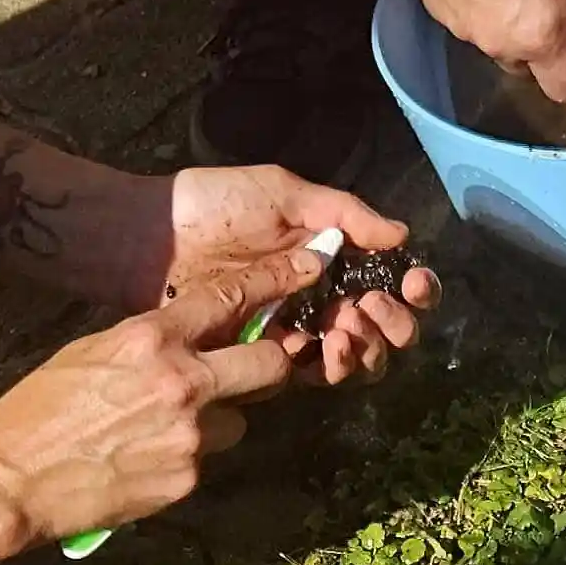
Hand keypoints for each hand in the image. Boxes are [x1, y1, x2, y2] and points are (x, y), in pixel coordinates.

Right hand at [0, 259, 310, 551]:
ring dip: (221, 418)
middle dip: (270, 364)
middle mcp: (181, 381)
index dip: (274, 283)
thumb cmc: (40, 410)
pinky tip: (147, 457)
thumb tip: (192, 337)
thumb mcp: (92, 352)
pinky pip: (210, 457)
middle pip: (268, 364)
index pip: (228, 299)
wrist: (13, 479)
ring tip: (168, 427)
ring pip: (240, 418)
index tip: (309, 270)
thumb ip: (151, 342)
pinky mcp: (189, 477)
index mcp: (150, 338)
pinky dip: (190, 455)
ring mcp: (191, 434)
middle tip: (255, 368)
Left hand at [157, 168, 434, 379]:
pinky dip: (328, 366)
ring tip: (348, 331)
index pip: (388, 281)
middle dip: (393, 325)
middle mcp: (320, 295)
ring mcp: (294, 327)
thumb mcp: (282, 193)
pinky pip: (309, 372)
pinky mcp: (264, 355)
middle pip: (380, 326)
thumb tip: (401, 235)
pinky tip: (326, 348)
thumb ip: (343, 211)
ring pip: (352, 355)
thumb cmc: (211, 205)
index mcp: (331, 255)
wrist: (149, 238)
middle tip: (375, 311)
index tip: (416, 284)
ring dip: (364, 349)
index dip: (412, 289)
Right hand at [414, 0, 565, 107]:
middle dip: (542, 46)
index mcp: (539, 36)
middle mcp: (498, 44)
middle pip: (528, 68)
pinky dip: (479, 6)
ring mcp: (462, 29)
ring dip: (509, 25)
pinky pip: (468, 21)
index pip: (563, 90)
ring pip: (497, 43)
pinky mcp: (436, 9)